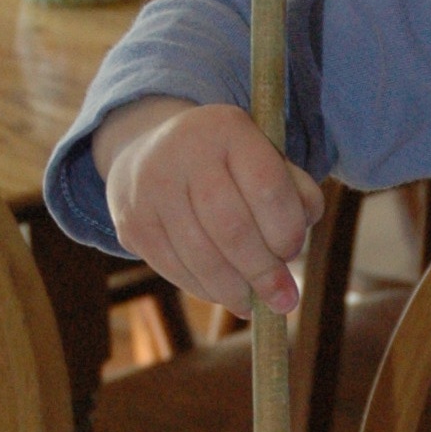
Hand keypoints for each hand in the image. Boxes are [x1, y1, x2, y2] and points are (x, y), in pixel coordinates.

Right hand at [94, 98, 323, 317]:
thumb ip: (297, 196)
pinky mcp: (132, 222)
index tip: (293, 254)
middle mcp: (183, 150)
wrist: (151, 151)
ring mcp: (151, 187)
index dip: (287, 230)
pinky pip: (174, 269)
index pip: (268, 187)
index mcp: (228, 127)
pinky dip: (205, 290)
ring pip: (201, 256)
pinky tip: (226, 294)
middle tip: (283, 299)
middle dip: (263, 272)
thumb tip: (290, 254)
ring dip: (235, 290)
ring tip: (255, 303)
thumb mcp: (268, 160)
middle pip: (232, 228)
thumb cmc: (230, 165)